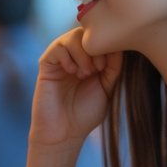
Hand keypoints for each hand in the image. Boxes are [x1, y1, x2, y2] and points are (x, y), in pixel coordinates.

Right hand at [30, 28, 122, 149]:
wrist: (64, 133)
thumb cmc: (85, 114)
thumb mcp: (107, 88)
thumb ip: (113, 67)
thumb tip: (120, 45)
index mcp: (90, 61)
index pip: (100, 40)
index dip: (107, 46)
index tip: (108, 66)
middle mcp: (75, 57)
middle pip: (86, 33)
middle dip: (95, 48)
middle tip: (98, 69)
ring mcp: (60, 60)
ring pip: (72, 37)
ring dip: (82, 53)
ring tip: (85, 73)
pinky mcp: (46, 64)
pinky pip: (57, 48)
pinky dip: (67, 57)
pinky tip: (72, 72)